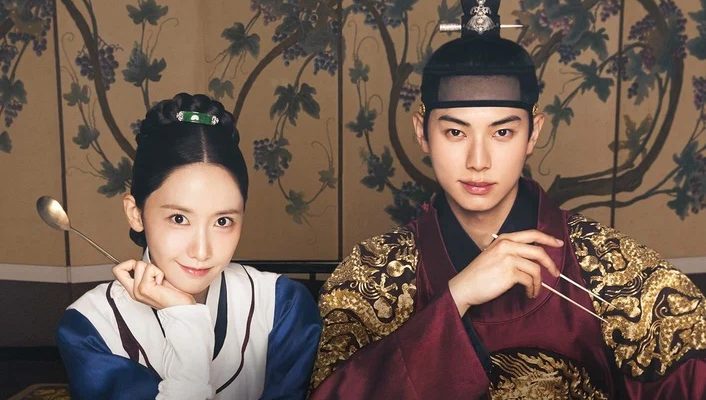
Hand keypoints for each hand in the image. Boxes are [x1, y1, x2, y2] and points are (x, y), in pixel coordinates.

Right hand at [113, 260, 195, 308]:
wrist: (182, 306)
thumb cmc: (174, 294)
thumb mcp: (156, 281)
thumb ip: (147, 272)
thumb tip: (147, 259)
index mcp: (134, 290)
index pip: (117, 271)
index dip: (127, 264)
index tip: (142, 267)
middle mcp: (134, 291)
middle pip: (118, 269)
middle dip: (135, 263)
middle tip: (150, 272)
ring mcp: (138, 290)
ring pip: (139, 265)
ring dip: (153, 268)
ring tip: (160, 279)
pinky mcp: (144, 288)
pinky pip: (150, 269)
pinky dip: (159, 272)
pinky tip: (162, 282)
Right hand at [447, 229, 562, 315]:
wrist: (464, 286)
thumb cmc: (479, 274)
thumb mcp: (494, 254)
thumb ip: (511, 251)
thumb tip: (535, 258)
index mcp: (504, 239)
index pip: (531, 234)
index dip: (548, 238)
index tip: (558, 243)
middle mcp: (507, 245)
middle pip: (538, 251)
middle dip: (550, 263)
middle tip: (555, 273)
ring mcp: (508, 259)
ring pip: (536, 269)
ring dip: (539, 282)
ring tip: (534, 290)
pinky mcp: (509, 273)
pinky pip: (529, 281)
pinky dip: (532, 289)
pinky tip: (528, 293)